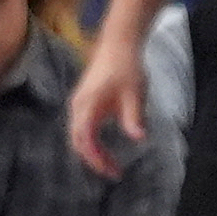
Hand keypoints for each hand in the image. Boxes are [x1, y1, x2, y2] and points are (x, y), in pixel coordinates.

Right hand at [68, 31, 148, 174]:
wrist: (118, 43)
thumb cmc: (127, 66)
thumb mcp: (134, 94)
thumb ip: (134, 117)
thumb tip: (138, 138)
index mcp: (87, 106)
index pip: (86, 141)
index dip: (97, 159)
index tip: (112, 171)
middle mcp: (78, 107)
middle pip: (78, 142)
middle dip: (94, 160)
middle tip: (114, 172)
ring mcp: (79, 104)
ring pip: (79, 136)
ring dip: (92, 152)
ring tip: (111, 164)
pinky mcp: (84, 102)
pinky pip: (82, 128)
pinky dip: (91, 142)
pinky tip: (105, 149)